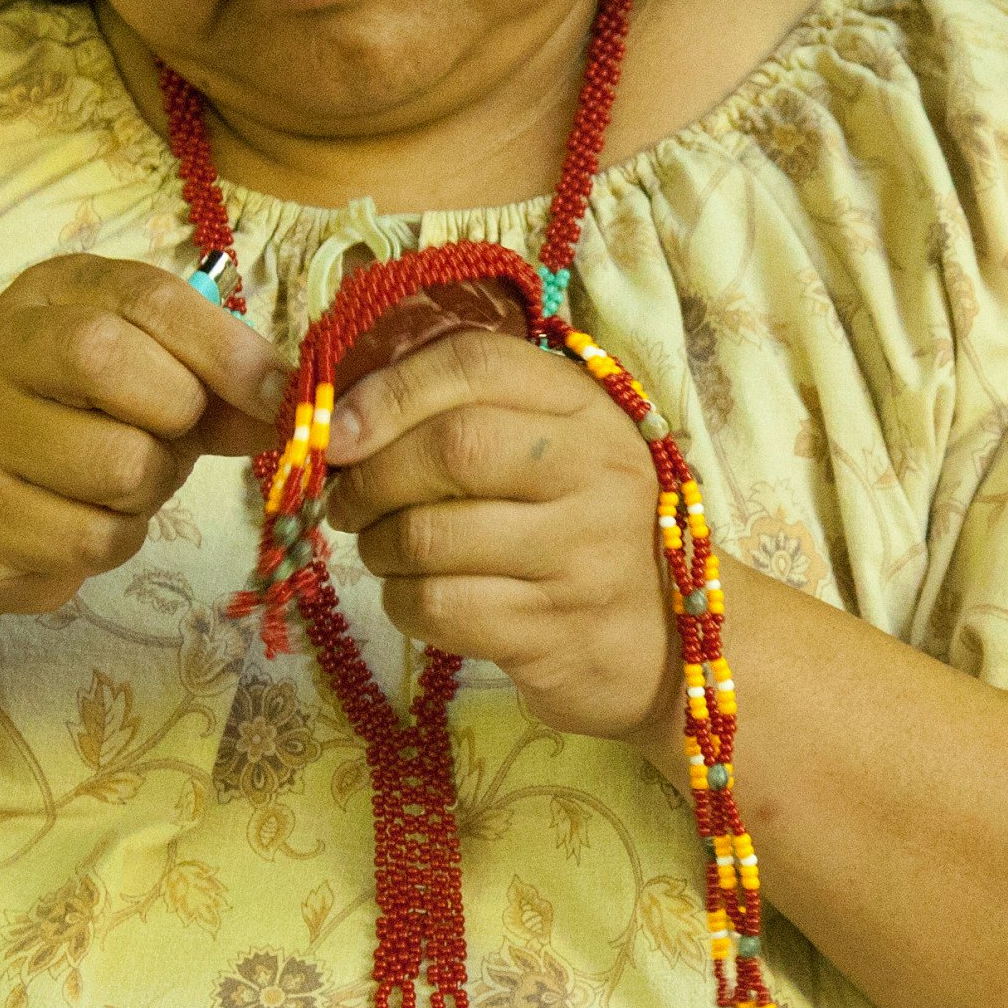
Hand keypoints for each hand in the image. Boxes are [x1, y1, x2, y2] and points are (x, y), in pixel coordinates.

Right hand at [0, 256, 285, 621]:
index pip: (145, 296)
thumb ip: (218, 388)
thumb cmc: (78, 427)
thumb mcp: (151, 383)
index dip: (224, 346)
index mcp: (52, 293)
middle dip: (176, 410)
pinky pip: (92, 536)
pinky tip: (90, 520)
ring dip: (153, 486)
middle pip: (106, 358)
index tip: (279, 394)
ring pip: (115, 462)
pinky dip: (118, 538)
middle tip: (177, 436)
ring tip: (128, 480)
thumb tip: (290, 409)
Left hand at [322, 329, 680, 753]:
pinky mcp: (554, 631)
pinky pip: (440, 608)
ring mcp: (581, 555)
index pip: (477, 364)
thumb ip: (469, 413)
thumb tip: (335, 415)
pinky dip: (401, 602)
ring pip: (432, 535)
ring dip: (378, 546)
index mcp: (588, 408)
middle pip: (452, 447)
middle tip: (346, 502)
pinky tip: (414, 596)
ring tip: (383, 550)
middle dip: (371, 476)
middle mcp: (597, 471)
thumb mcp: (554, 449)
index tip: (334, 431)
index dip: (388, 391)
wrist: (673, 643)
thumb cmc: (585, 530)